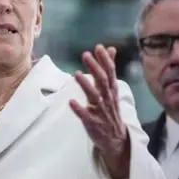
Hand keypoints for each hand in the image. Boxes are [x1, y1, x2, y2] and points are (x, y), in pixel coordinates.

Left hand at [69, 44, 129, 177]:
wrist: (115, 139)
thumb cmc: (109, 108)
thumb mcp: (110, 88)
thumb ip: (109, 68)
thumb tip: (110, 48)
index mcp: (111, 90)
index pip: (110, 72)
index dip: (105, 60)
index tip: (98, 47)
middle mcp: (107, 99)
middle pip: (102, 81)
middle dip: (95, 68)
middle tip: (85, 54)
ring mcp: (100, 111)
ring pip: (94, 97)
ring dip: (86, 85)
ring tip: (77, 74)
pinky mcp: (93, 123)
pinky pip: (86, 116)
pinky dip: (79, 109)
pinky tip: (71, 102)